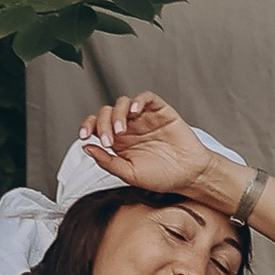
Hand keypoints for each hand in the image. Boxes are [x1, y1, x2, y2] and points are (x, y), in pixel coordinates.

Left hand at [77, 92, 231, 200]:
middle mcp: (130, 127)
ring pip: (123, 103)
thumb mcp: (130, 174)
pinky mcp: (161, 111)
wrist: (190, 175)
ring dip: (117, 114)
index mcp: (119, 142)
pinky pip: (146, 97)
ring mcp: (144, 118)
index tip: (84, 137)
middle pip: (106, 113)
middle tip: (108, 141)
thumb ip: (108, 162)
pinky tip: (135, 111)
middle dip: (102, 125)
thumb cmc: (162, 177)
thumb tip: (86, 148)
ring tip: (121, 130)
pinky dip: (138, 100)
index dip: (88, 127)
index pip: (96, 126)